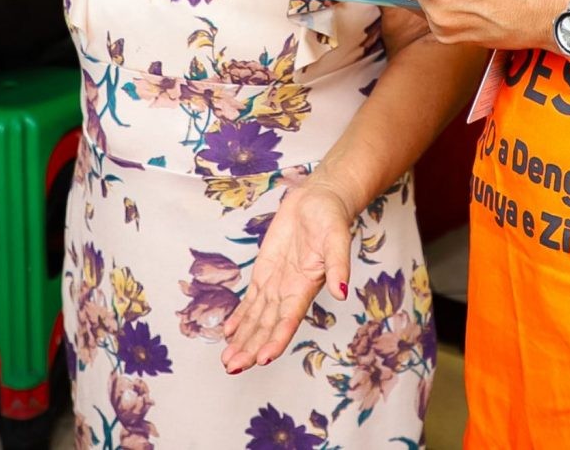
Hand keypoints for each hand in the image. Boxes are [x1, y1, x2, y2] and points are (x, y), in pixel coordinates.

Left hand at [219, 180, 353, 373]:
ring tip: (228, 361)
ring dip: (243, 340)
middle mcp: (290, 291)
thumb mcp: (337, 238)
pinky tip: (229, 334)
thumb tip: (341, 292)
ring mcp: (276, 283)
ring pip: (256, 318)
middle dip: (251, 347)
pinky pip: (251, 300)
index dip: (276, 340)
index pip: (289, 320)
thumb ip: (339, 266)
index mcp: (306, 286)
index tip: (262, 359)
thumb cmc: (331, 218)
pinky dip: (240, 318)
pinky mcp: (265, 272)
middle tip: (232, 368)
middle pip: (267, 326)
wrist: (319, 200)